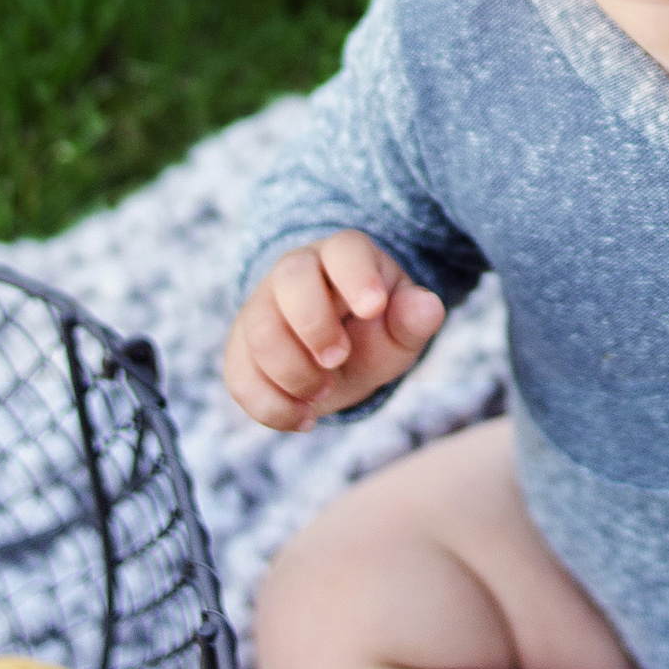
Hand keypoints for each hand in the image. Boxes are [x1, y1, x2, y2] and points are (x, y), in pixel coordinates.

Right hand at [223, 233, 446, 432]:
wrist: (336, 360)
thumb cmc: (374, 333)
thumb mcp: (401, 330)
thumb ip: (413, 320)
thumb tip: (428, 306)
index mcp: (343, 257)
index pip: (344, 250)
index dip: (356, 276)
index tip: (374, 309)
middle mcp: (296, 272)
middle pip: (290, 277)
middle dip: (314, 325)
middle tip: (338, 360)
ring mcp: (262, 307)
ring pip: (260, 328)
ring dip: (293, 371)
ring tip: (324, 393)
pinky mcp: (240, 348)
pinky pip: (240, 374)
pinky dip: (271, 406)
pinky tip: (303, 418)